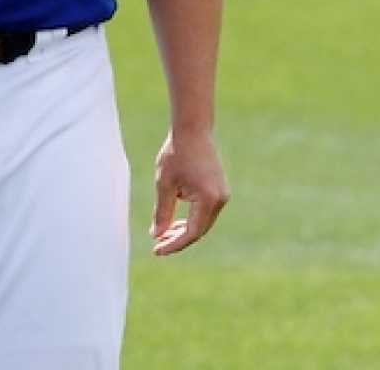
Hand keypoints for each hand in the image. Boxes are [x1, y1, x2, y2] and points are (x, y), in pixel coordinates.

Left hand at [150, 127, 229, 255]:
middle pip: (199, 230)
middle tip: (157, 245)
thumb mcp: (164, 184)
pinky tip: (175, 220)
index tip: (156, 250)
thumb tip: (157, 236)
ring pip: (203, 222)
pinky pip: (206, 212)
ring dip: (184, 229)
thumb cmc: (176, 154)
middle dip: (178, 239)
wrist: (193, 129)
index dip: (174, 244)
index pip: (192, 233)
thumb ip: (162, 212)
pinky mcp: (220, 189)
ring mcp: (222, 194)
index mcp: (208, 199)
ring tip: (163, 234)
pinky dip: (191, 218)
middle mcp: (220, 199)